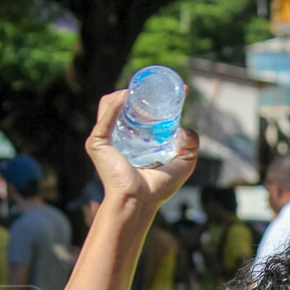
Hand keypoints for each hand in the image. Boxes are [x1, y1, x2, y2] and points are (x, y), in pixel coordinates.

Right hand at [85, 90, 198, 207]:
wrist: (140, 202)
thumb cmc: (158, 188)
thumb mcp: (184, 163)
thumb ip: (191, 145)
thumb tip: (186, 128)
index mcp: (133, 140)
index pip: (140, 112)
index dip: (157, 98)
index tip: (178, 90)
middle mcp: (117, 137)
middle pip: (123, 105)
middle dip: (139, 92)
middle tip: (159, 87)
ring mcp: (105, 140)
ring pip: (108, 106)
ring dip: (123, 94)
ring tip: (140, 88)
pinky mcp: (97, 145)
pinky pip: (105, 120)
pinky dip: (115, 105)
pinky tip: (126, 96)